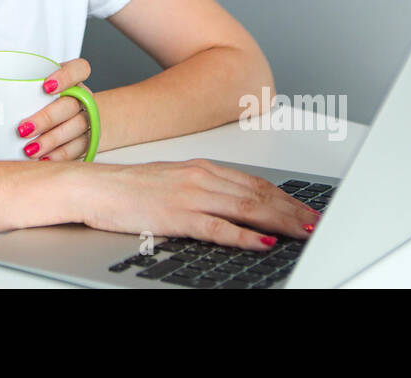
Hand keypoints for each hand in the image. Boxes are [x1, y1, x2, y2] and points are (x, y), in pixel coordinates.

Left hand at [0, 54, 93, 161]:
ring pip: (75, 129)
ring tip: (28, 151)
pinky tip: (44, 162)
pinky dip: (60, 156)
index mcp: (70, 78)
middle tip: (22, 129)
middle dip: (47, 118)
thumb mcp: (26, 80)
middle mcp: (81, 98)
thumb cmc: (43, 96)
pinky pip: (78, 149)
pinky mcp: (85, 140)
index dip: (66, 76)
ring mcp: (86, 120)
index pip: (79, 69)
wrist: (74, 115)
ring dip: (51, 141)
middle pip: (71, 105)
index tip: (45, 86)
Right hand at [75, 159, 320, 251]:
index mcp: (202, 168)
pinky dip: (244, 236)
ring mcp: (190, 196)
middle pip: (258, 195)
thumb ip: (202, 190)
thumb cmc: (128, 189)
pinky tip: (262, 243)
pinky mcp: (177, 216)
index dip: (284, 197)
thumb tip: (231, 206)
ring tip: (303, 232)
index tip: (305, 209)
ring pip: (246, 208)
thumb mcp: (172, 182)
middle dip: (292, 210)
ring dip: (280, 221)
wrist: (93, 187)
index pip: (254, 183)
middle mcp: (201, 177)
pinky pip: (218, 228)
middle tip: (317, 223)